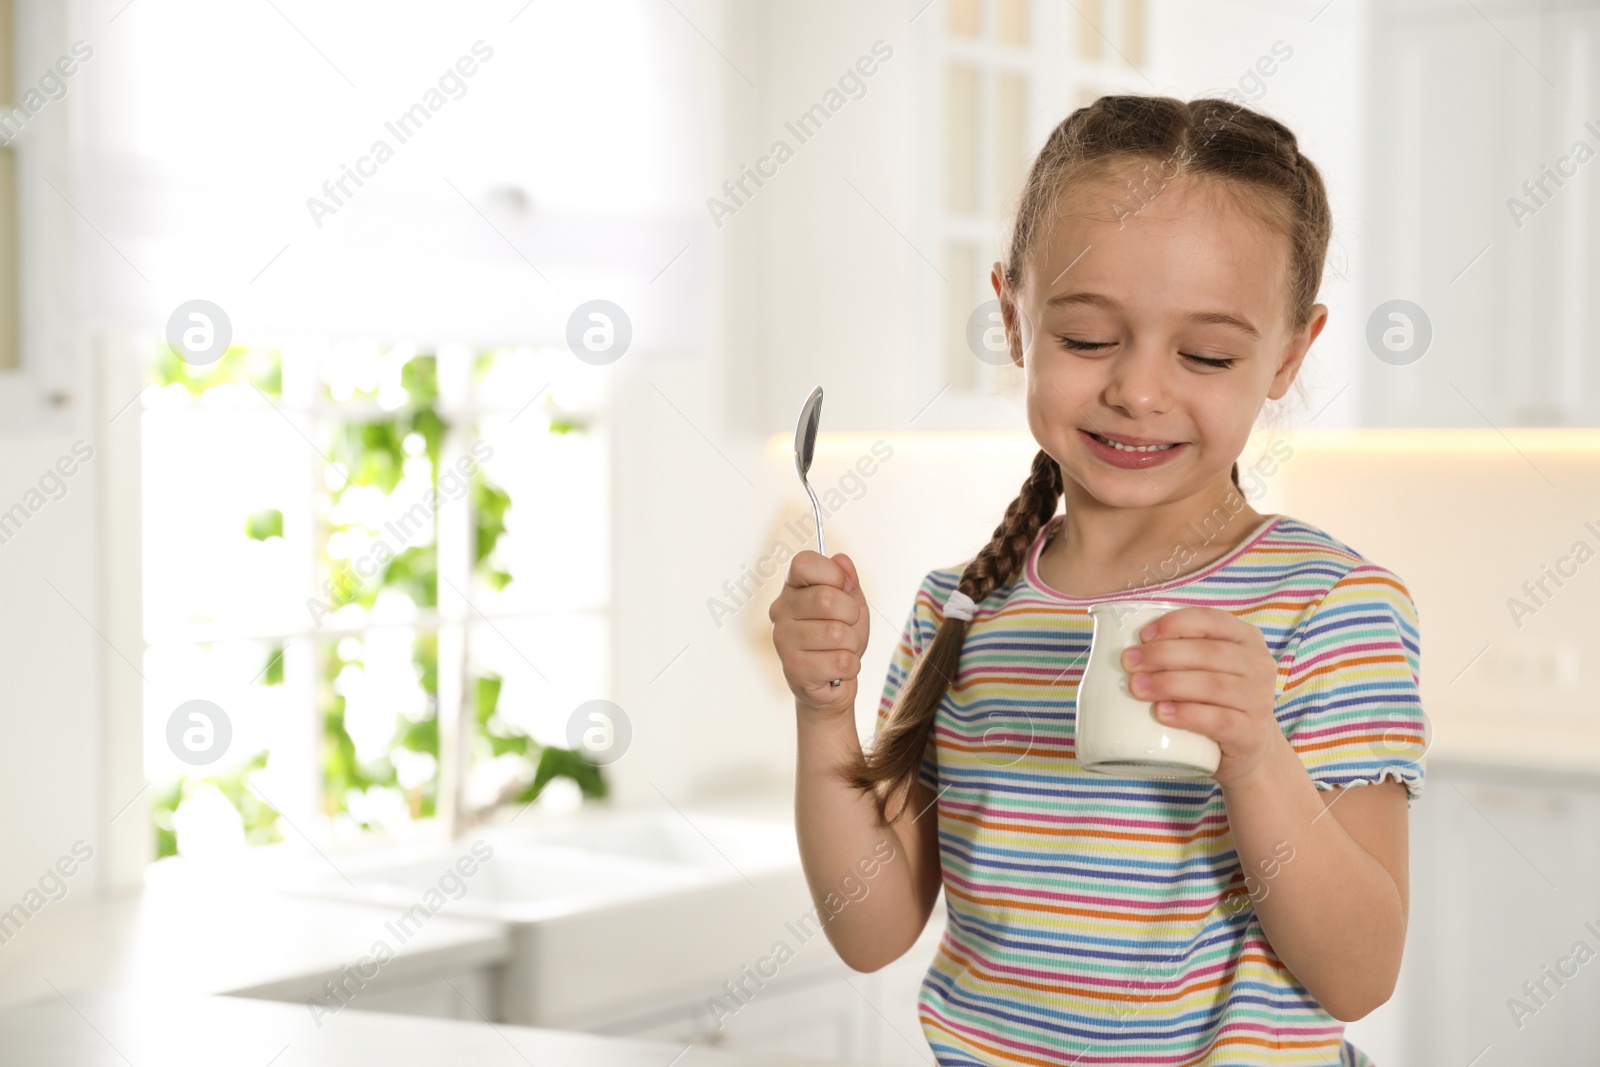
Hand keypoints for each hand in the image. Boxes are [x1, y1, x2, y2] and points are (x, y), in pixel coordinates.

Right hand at [770, 550, 869, 716]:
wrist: (832, 684)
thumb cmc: (840, 640)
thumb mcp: (850, 605)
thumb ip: (847, 581)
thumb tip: (842, 560)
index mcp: (792, 589)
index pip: (803, 563)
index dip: (833, 574)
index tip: (842, 590)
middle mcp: (780, 612)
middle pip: (826, 598)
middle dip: (851, 615)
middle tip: (848, 627)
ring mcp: (783, 641)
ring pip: (836, 633)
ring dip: (853, 645)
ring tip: (842, 650)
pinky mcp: (793, 670)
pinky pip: (840, 662)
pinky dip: (851, 667)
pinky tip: (837, 670)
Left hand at [1118, 607, 1284, 783]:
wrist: (1249, 747)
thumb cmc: (1216, 698)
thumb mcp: (1208, 667)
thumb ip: (1181, 651)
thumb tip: (1128, 648)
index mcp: (1246, 638)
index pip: (1210, 620)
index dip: (1174, 624)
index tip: (1142, 636)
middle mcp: (1258, 665)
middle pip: (1207, 653)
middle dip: (1162, 655)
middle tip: (1129, 663)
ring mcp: (1259, 700)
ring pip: (1211, 685)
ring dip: (1168, 684)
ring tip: (1136, 688)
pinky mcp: (1251, 733)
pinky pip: (1218, 720)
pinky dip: (1187, 715)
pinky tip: (1161, 713)